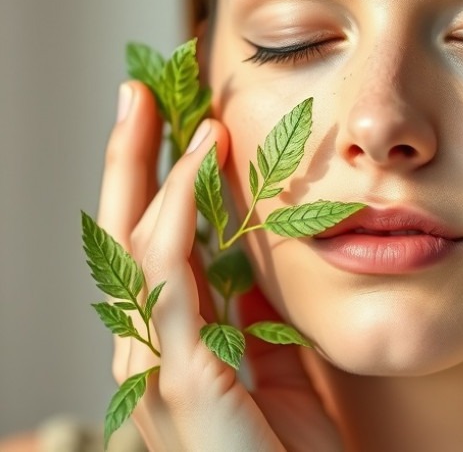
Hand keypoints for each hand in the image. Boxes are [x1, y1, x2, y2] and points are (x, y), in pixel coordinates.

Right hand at [96, 81, 342, 450]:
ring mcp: (155, 369)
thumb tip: (252, 260)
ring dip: (149, 174)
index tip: (177, 125)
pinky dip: (177, 220)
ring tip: (166, 114)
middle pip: (124, 237)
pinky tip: (194, 174)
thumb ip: (254, 315)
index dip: (156, 182)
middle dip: (128, 162)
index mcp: (173, 345)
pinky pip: (169, 284)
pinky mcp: (182, 383)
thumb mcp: (275, 365)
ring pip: (134, 249)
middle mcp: (148, 353)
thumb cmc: (291, 450)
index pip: (153, 247)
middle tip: (138, 93)